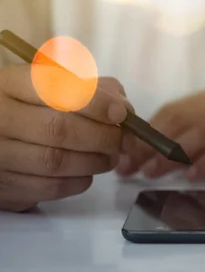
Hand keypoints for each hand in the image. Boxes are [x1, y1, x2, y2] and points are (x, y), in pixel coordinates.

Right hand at [0, 64, 133, 211]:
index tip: (121, 113)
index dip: (95, 102)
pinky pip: (50, 187)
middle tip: (126, 140)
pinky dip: (80, 180)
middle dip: (103, 136)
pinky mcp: (4, 186)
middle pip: (59, 129)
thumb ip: (88, 88)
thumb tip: (123, 107)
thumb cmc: (28, 107)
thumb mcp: (50, 85)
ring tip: (111, 155)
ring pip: (56, 162)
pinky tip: (88, 171)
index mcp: (8, 84)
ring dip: (96, 161)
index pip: (55, 89)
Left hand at [116, 81, 204, 179]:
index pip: (175, 109)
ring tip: (150, 173)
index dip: (147, 130)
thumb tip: (183, 150)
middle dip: (148, 144)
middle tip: (128, 166)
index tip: (128, 151)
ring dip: (170, 154)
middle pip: (179, 119)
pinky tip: (194, 175)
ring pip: (198, 132)